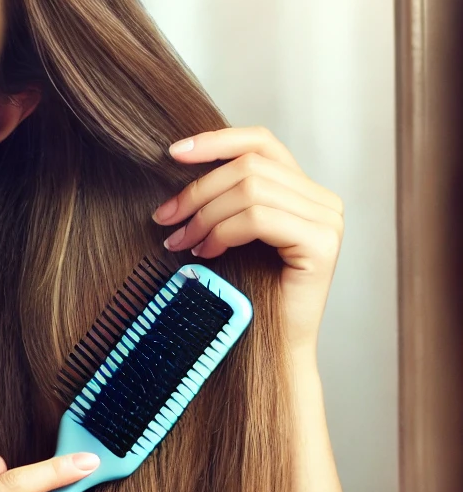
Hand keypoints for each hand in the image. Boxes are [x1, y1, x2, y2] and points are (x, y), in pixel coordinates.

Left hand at [153, 126, 343, 355]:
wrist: (267, 351)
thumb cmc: (245, 296)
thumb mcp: (228, 236)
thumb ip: (222, 200)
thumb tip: (175, 167)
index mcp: (303, 191)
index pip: (261, 142)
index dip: (216, 140)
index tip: (172, 153)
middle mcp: (322, 200)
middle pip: (248, 166)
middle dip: (197, 191)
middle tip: (164, 220)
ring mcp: (327, 220)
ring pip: (250, 189)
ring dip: (204, 214)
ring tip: (180, 242)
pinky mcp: (321, 243)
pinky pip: (258, 217)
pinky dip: (223, 231)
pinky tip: (205, 252)